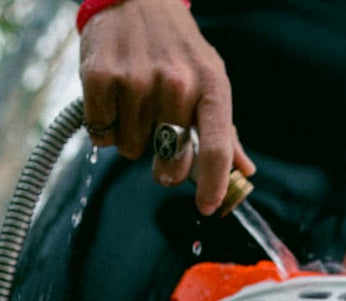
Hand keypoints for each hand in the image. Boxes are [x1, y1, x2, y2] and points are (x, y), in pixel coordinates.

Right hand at [79, 0, 254, 214]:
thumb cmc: (178, 48)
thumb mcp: (209, 80)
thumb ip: (224, 131)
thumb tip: (244, 171)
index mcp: (211, 87)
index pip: (216, 149)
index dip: (212, 185)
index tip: (207, 207)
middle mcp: (177, 84)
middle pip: (170, 162)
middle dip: (163, 164)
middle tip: (158, 136)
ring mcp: (138, 80)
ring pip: (131, 151)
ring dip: (130, 137)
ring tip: (134, 102)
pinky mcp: (101, 78)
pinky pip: (101, 134)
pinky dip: (104, 126)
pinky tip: (112, 99)